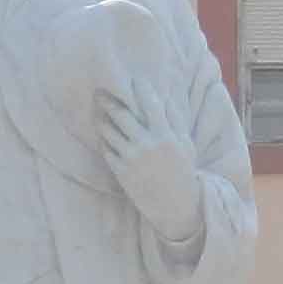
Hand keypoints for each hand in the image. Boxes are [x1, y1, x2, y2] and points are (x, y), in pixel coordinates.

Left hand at [99, 86, 203, 244]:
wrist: (176, 204)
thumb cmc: (183, 171)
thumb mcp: (185, 144)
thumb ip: (174, 121)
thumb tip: (164, 97)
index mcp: (166, 136)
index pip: (150, 105)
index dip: (140, 89)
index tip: (132, 79)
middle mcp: (147, 145)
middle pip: (122, 116)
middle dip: (109, 102)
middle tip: (99, 92)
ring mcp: (132, 159)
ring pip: (110, 132)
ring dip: (101, 120)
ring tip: (97, 113)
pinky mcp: (122, 172)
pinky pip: (107, 151)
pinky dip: (104, 141)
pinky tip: (102, 135)